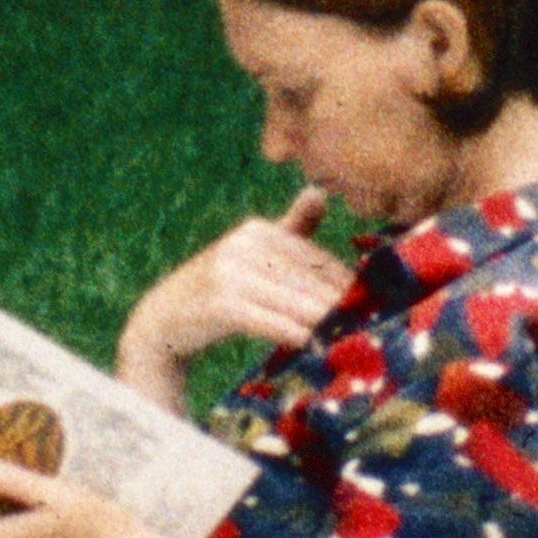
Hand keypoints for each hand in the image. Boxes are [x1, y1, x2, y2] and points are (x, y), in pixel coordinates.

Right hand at [117, 185, 350, 391]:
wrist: (165, 319)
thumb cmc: (219, 288)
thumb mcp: (252, 251)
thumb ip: (290, 227)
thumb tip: (320, 191)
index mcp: (257, 230)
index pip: (314, 258)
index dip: (344, 284)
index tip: (372, 303)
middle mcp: (242, 244)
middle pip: (307, 279)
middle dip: (339, 305)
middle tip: (370, 325)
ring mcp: (230, 272)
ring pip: (294, 302)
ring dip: (324, 323)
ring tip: (350, 338)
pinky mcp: (221, 303)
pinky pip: (270, 321)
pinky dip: (294, 333)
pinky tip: (312, 345)